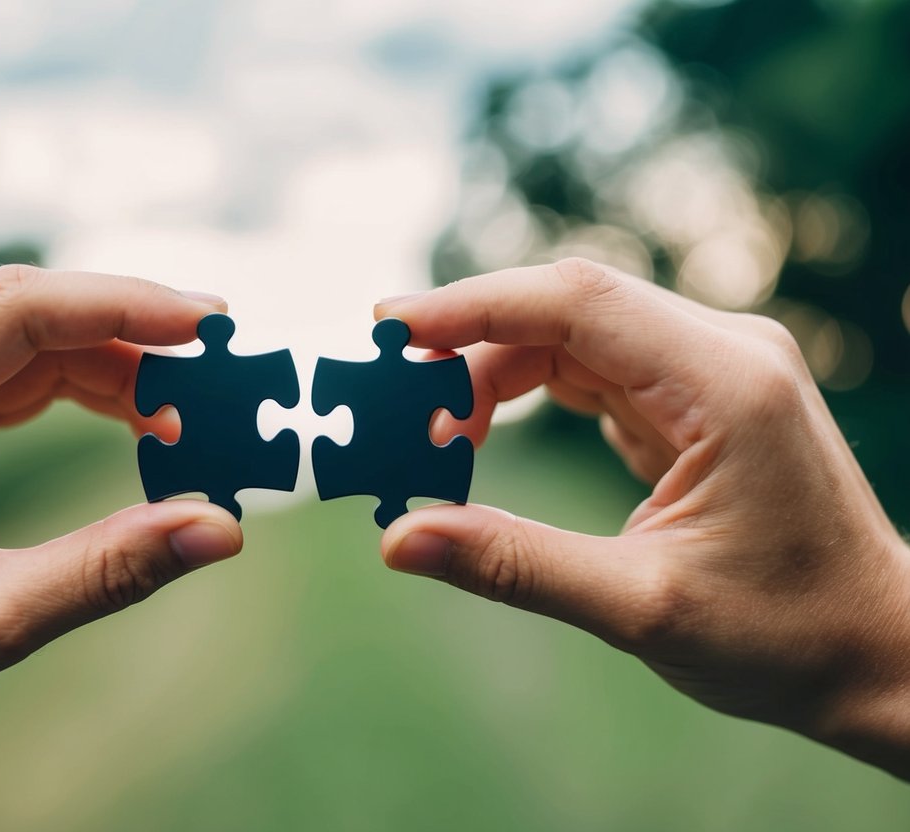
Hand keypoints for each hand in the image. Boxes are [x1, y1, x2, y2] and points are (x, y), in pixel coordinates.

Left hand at [0, 266, 243, 825]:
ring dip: (110, 362)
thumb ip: (110, 568)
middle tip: (219, 368)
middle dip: (129, 331)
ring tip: (186, 411)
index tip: (209, 323)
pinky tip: (135, 415)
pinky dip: (78, 386)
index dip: (122, 305)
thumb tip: (222, 528)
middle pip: (22, 309)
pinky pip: (5, 368)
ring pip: (21, 334)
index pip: (15, 311)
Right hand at [376, 258, 909, 776]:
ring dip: (492, 376)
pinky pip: (590, 371)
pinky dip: (525, 395)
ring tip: (431, 438)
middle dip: (469, 348)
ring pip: (571, 338)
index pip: (578, 302)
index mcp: (726, 383)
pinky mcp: (693, 398)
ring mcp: (710, 370)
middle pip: (566, 311)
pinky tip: (479, 437)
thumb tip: (399, 539)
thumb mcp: (640, 607)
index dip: (474, 305)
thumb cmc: (785, 635)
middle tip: (393, 407)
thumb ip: (515, 565)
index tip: (390, 331)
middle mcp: (723, 353)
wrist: (877, 652)